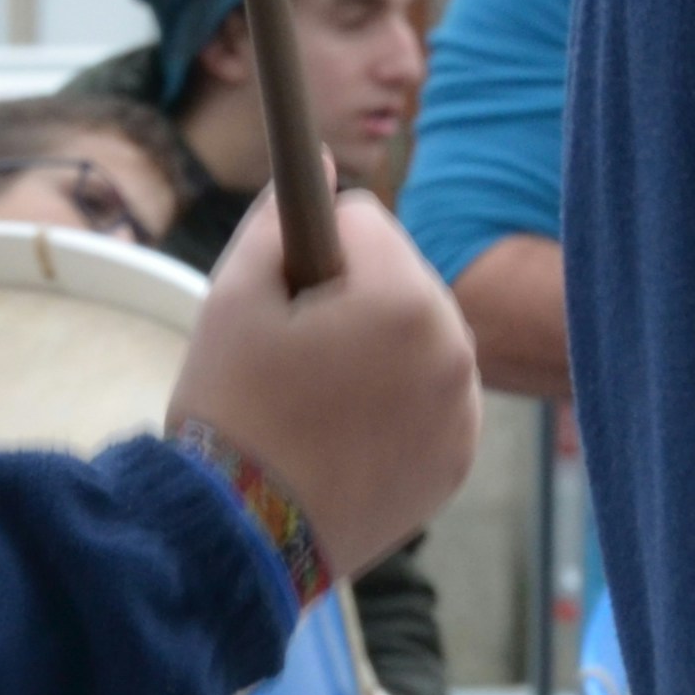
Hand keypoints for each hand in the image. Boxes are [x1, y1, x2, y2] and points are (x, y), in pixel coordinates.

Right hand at [167, 188, 477, 584]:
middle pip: (400, 277)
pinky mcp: (460, 457)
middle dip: (353, 299)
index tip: (282, 298)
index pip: (362, 220)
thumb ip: (280, 216)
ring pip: (417, 337)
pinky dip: (399, 404)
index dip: (308, 250)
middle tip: (292, 361)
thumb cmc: (230, 409)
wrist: (239, 536)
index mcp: (403, 296)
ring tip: (315, 404)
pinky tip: (346, 436)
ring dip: (378, 350)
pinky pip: (433, 396)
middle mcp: (453, 345)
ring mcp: (464, 407)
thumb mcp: (234, 296)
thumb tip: (321, 158)